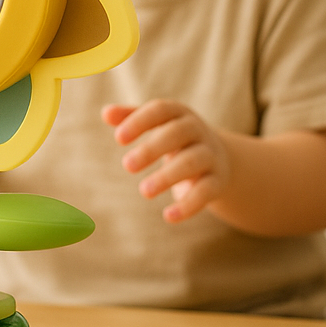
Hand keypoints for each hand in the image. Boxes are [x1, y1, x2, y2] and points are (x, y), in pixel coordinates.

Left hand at [101, 100, 231, 222]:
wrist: (219, 158)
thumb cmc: (174, 138)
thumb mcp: (156, 124)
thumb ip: (130, 117)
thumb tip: (106, 113)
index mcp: (178, 114)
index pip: (160, 110)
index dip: (139, 122)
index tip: (118, 138)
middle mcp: (197, 131)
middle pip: (176, 134)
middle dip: (152, 149)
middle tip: (127, 166)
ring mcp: (210, 155)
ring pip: (191, 162)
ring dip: (167, 176)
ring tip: (144, 191)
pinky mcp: (217, 181)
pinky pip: (205, 192)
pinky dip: (188, 205)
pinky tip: (169, 216)